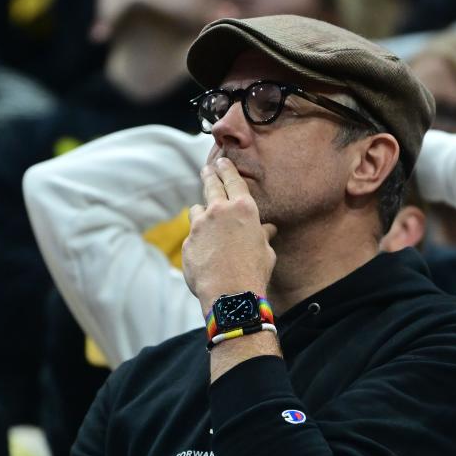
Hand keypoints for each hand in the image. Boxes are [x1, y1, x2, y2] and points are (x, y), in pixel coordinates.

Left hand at [183, 158, 276, 311]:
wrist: (230, 294)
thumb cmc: (254, 272)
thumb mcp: (266, 251)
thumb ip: (262, 235)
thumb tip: (267, 230)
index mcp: (243, 208)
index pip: (232, 179)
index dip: (226, 169)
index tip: (221, 162)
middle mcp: (219, 211)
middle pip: (210, 185)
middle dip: (209, 175)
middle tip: (207, 169)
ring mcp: (200, 226)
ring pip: (197, 210)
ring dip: (202, 213)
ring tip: (207, 222)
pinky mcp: (188, 243)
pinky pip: (193, 236)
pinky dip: (198, 240)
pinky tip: (207, 253)